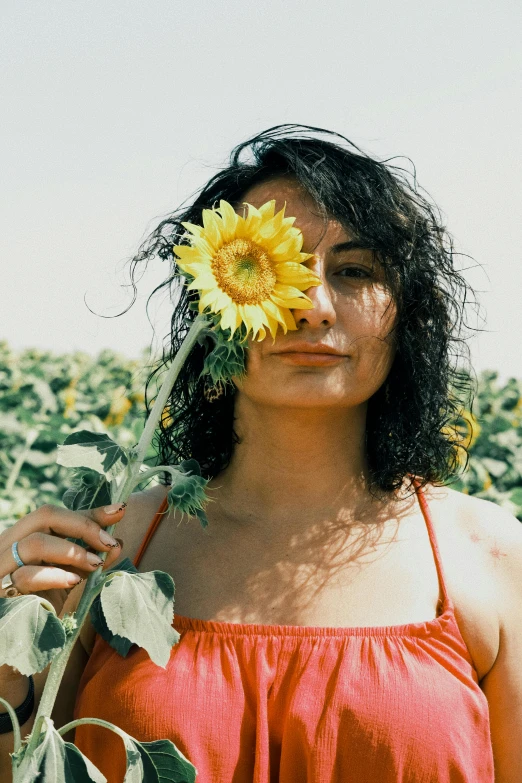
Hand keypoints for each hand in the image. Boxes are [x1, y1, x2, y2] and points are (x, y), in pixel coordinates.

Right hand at [0, 503, 125, 615]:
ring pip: (35, 542)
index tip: (118, 512)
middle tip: (108, 543)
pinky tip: (73, 582)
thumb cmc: (45, 604)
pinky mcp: (2, 590)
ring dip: (73, 551)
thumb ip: (89, 557)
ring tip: (95, 564)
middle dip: (83, 526)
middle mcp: (9, 545)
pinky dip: (55, 575)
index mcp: (25, 536)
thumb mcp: (70, 575)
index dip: (89, 513)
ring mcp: (2, 566)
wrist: (22, 642)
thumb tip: (116, 542)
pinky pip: (26, 576)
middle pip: (45, 516)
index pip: (57, 513)